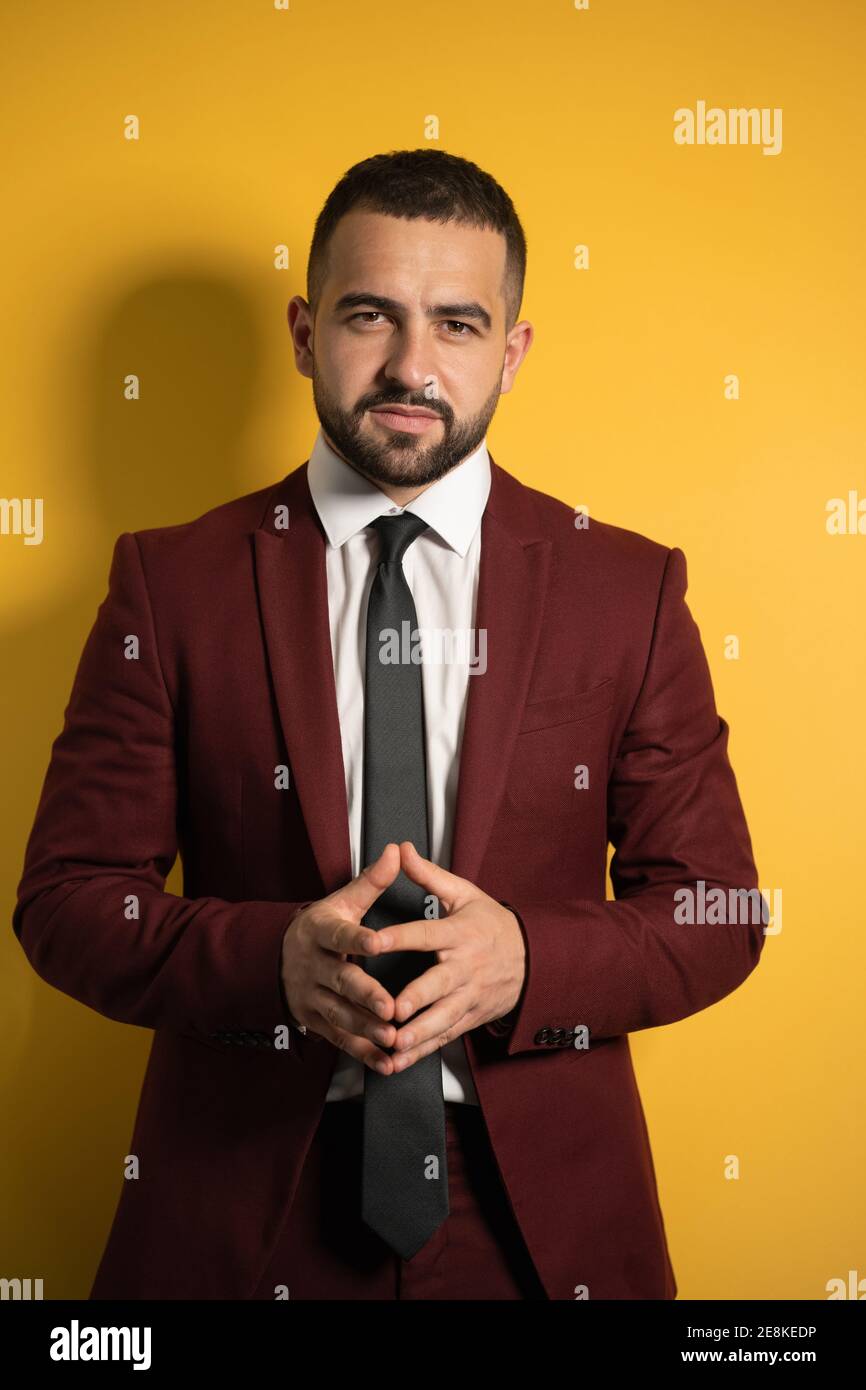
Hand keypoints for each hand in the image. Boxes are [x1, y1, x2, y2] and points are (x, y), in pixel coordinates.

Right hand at [280, 844, 404, 1073]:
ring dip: (366, 1029)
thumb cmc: (321, 928)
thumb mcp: (341, 902)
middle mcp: (313, 966)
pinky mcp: (315, 1022)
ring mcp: (312, 997)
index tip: (378, 942)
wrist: (277, 959)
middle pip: (340, 981)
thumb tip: (397, 851)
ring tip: (393, 1037)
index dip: (358, 939)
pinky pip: (340, 1040)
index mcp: (320, 932)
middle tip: (390, 1007)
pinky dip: (363, 1053)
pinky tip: (386, 1061)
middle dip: (365, 996)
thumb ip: (372, 882)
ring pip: (340, 1015)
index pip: (340, 934)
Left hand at [382, 840, 526, 1073]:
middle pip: (438, 985)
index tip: (374, 941)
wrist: (534, 960)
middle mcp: (464, 968)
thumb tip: (401, 849)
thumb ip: (429, 876)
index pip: (426, 933)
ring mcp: (468, 997)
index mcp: (459, 933)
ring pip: (442, 1019)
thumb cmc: (492, 924)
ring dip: (418, 1034)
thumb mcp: (465, 895)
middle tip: (391, 1009)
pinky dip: (421, 1052)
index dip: (400, 937)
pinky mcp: (469, 1018)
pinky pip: (443, 1037)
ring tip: (393, 1044)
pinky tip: (396, 1062)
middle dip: (415, 999)